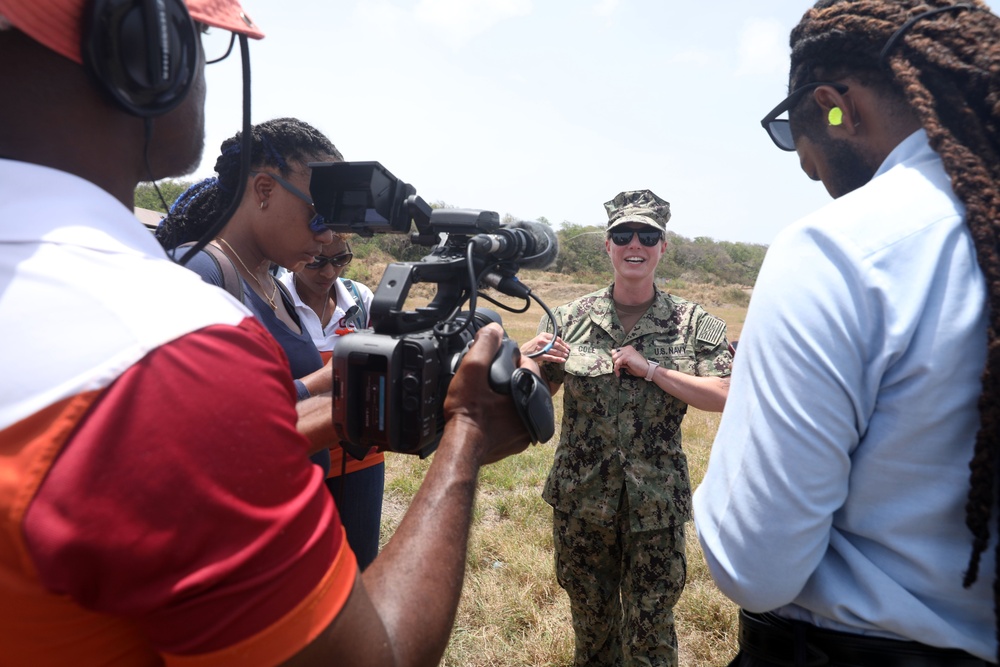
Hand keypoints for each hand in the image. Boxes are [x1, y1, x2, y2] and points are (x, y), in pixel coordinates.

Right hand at [444, 324, 534, 464]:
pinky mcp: (517, 445)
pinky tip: (489, 414)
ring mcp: (527, 433)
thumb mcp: (472, 370)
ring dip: (508, 398)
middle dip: (511, 379)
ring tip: (488, 395)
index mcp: (530, 394)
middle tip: (488, 381)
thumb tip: (496, 329)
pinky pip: (515, 423)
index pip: (529, 365)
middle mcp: (534, 414)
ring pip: (521, 404)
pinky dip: (504, 416)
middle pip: (526, 385)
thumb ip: (485, 345)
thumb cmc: (467, 411)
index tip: (493, 365)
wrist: (460, 448)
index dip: (511, 360)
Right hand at [520, 332, 568, 363]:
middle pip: (556, 344)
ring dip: (561, 354)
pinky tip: (562, 360)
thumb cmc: (534, 345)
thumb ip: (550, 340)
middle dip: (563, 349)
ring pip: (554, 351)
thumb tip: (562, 344)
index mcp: (544, 335)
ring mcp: (541, 348)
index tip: (568, 346)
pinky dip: (557, 359)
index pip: (556, 338)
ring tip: (566, 356)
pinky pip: (550, 357)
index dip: (563, 343)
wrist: (524, 351)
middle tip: (568, 352)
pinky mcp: (540, 355)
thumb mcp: (541, 339)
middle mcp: (542, 340)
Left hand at [611, 344, 645, 377]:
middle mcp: (627, 348)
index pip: (616, 351)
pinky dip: (616, 368)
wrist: (647, 369)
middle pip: (614, 354)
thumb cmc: (638, 367)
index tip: (617, 366)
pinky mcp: (626, 356)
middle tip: (618, 369)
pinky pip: (617, 362)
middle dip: (615, 362)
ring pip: (614, 358)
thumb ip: (621, 360)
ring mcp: (627, 351)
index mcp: (628, 348)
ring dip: (615, 366)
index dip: (615, 359)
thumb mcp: (628, 363)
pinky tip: (618, 373)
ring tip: (618, 371)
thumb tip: (614, 362)